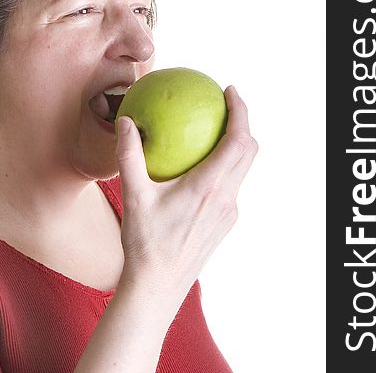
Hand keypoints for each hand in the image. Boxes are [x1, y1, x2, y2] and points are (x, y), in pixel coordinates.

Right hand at [115, 85, 257, 302]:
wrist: (158, 286)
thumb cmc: (145, 242)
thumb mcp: (134, 195)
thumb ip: (129, 155)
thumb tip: (125, 122)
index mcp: (209, 187)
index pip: (239, 140)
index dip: (241, 111)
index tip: (230, 91)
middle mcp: (226, 198)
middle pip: (249, 152)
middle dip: (244, 123)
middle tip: (226, 103)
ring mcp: (229, 212)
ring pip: (243, 169)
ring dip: (236, 145)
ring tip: (214, 128)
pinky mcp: (224, 222)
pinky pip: (232, 185)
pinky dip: (225, 165)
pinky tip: (200, 165)